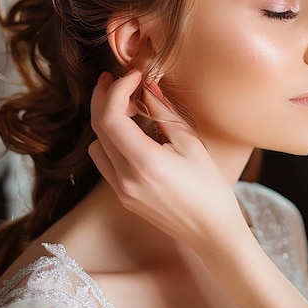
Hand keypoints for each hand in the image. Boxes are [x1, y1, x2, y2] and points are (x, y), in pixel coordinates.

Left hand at [89, 71, 242, 250]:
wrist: (212, 232)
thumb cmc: (210, 188)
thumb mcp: (192, 145)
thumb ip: (165, 114)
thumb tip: (148, 87)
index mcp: (145, 163)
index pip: (111, 118)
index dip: (117, 90)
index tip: (133, 75)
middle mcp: (125, 179)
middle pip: (97, 128)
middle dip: (103, 98)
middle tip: (115, 77)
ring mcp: (121, 191)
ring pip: (96, 145)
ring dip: (105, 121)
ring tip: (128, 107)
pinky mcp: (123, 197)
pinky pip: (105, 162)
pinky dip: (111, 140)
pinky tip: (132, 133)